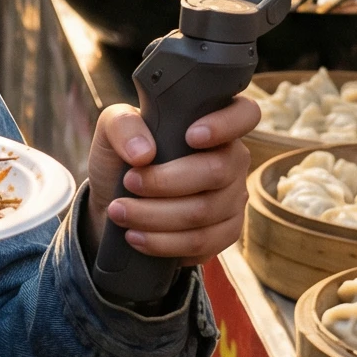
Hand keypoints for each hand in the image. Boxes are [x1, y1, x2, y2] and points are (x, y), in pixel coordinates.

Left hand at [85, 95, 258, 262]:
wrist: (114, 202)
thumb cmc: (122, 158)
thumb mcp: (111, 131)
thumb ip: (123, 125)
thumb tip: (144, 153)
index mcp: (214, 124)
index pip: (245, 113)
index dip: (225, 124)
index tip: (190, 136)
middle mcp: (232, 159)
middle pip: (216, 172)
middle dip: (164, 182)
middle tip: (128, 182)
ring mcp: (234, 197)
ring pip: (204, 213)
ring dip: (155, 216)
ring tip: (120, 212)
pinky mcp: (226, 232)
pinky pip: (203, 243)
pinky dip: (163, 243)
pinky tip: (136, 236)